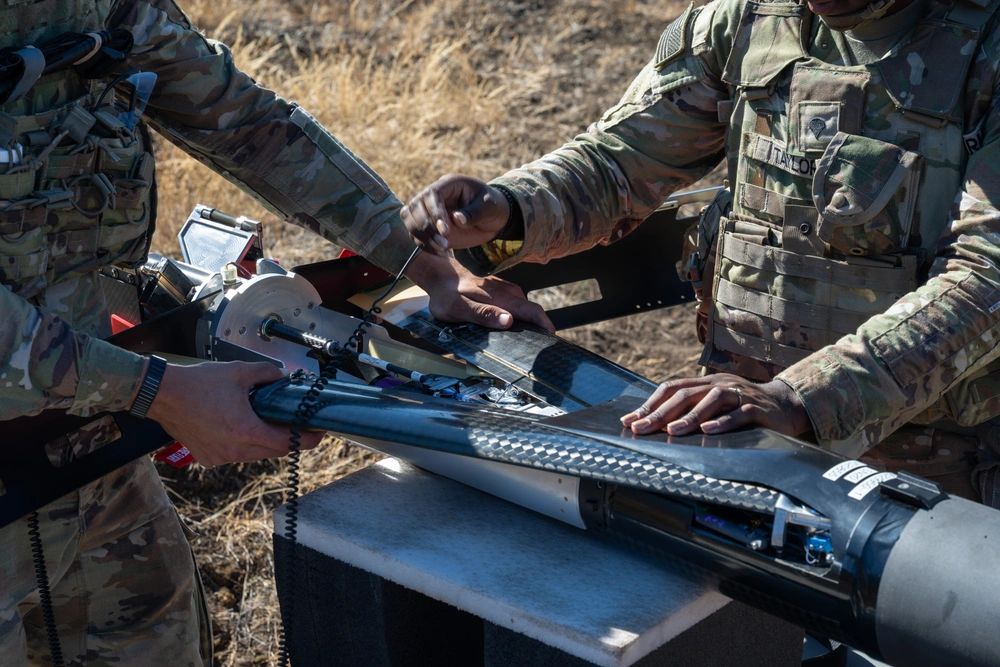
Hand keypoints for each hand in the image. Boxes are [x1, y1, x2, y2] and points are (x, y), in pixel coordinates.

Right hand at [146, 361, 322, 466]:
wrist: (162, 395)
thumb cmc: (198, 383)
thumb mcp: (240, 372)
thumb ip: (268, 374)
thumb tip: (284, 378)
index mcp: (246, 431)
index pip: (288, 443)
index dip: (308, 439)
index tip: (319, 432)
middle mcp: (235, 450)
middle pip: (275, 451)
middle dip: (289, 438)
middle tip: (298, 423)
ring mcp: (221, 457)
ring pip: (256, 454)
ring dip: (266, 441)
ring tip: (269, 421)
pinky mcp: (209, 458)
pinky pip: (236, 454)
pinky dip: (245, 443)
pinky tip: (242, 426)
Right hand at [401, 174, 509, 255]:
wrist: (493, 218)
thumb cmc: (493, 207)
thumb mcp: (489, 207)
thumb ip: (474, 213)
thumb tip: (456, 219)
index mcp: (449, 184)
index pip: (431, 194)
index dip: (435, 213)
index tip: (446, 232)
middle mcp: (434, 195)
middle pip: (415, 206)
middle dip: (426, 227)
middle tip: (445, 243)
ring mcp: (429, 211)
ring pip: (409, 219)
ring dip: (422, 236)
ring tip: (443, 249)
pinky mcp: (429, 226)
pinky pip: (416, 235)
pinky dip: (425, 245)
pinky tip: (442, 253)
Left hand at [406, 252, 553, 331]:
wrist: (440, 276)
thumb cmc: (447, 296)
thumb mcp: (460, 309)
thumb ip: (484, 314)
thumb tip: (509, 321)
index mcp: (502, 297)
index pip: (532, 311)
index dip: (545, 326)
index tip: (552, 341)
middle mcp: (509, 292)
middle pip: (532, 311)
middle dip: (541, 328)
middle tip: (541, 349)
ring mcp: (506, 290)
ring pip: (525, 308)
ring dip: (530, 324)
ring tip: (529, 343)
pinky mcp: (502, 291)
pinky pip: (517, 305)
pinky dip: (520, 317)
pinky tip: (514, 328)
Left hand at [620, 374, 810, 436]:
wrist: (786, 406)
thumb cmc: (743, 409)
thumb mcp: (715, 406)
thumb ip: (692, 410)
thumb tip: (658, 426)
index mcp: (705, 383)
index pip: (671, 388)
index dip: (650, 404)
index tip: (630, 420)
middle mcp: (719, 384)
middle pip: (685, 395)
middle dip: (659, 412)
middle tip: (640, 428)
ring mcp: (739, 394)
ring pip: (710, 401)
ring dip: (689, 417)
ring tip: (671, 431)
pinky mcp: (757, 409)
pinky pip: (738, 414)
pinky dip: (722, 422)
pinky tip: (708, 431)